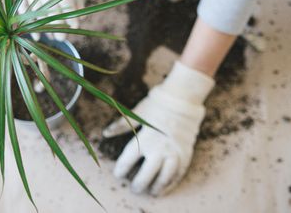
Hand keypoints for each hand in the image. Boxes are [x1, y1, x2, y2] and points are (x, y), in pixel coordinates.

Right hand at [14, 0, 82, 39]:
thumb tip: (80, 18)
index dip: (71, 15)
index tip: (75, 27)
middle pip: (49, 6)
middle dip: (56, 25)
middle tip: (62, 38)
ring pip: (34, 8)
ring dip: (42, 26)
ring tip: (51, 38)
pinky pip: (22, 6)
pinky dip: (27, 21)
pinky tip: (34, 33)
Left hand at [103, 60, 213, 194]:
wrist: (183, 98)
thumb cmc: (157, 104)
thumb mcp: (137, 113)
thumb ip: (121, 125)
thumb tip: (105, 133)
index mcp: (145, 137)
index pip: (129, 159)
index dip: (122, 169)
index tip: (118, 175)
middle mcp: (159, 147)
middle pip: (147, 172)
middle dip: (139, 183)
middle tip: (134, 188)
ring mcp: (174, 151)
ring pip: (165, 176)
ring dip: (157, 186)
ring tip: (152, 192)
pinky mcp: (185, 152)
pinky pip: (179, 172)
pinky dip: (172, 182)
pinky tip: (165, 186)